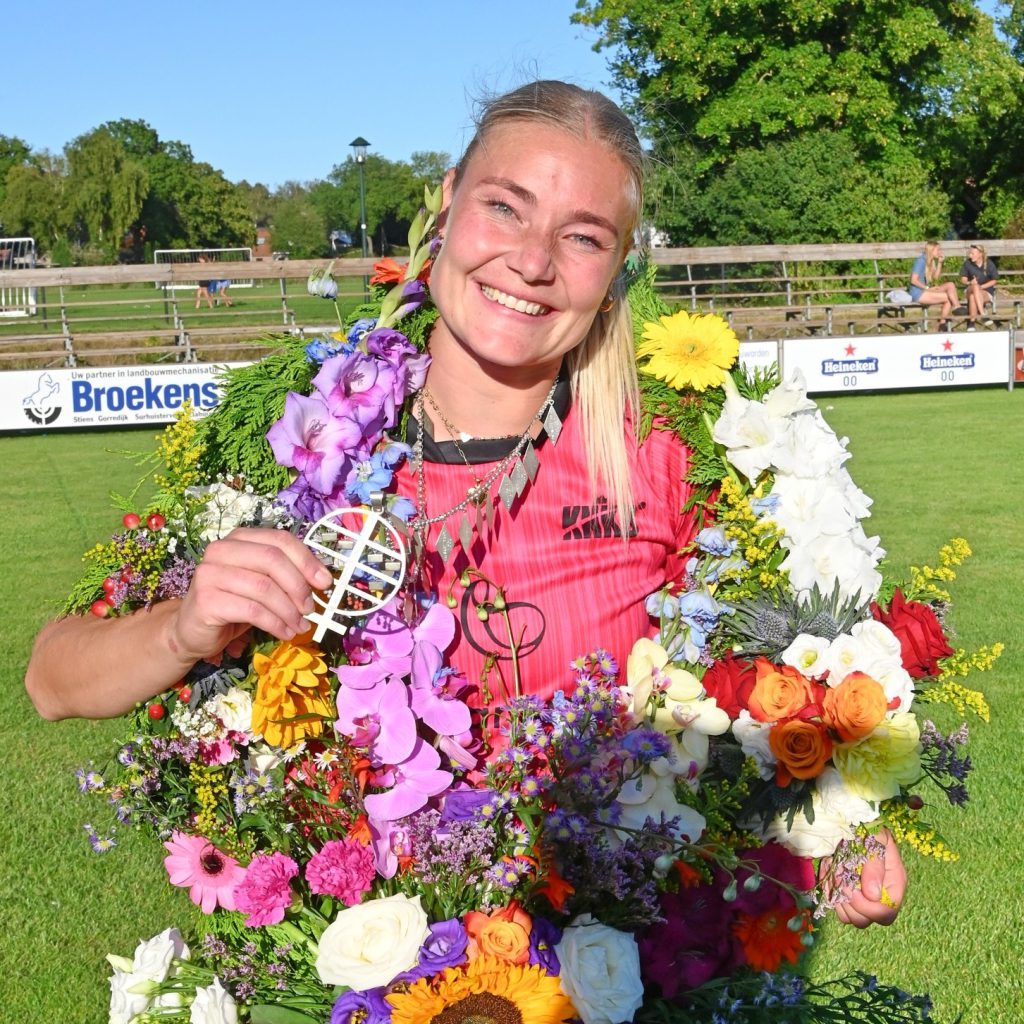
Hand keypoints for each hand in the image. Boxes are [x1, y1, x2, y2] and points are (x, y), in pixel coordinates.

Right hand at [167, 528, 332, 662]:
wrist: (192, 630)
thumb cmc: (234, 604)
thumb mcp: (264, 584)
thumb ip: (287, 576)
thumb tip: (323, 580)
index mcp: (240, 539)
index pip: (280, 540)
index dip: (307, 560)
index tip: (325, 582)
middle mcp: (221, 550)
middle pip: (272, 559)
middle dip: (298, 586)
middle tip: (311, 608)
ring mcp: (209, 573)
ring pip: (264, 588)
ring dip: (289, 611)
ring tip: (300, 626)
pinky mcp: (206, 600)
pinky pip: (252, 611)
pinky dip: (275, 623)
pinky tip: (285, 632)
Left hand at [831, 829, 906, 927]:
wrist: (852, 821)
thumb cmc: (868, 829)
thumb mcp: (876, 841)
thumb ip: (875, 866)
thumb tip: (873, 895)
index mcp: (893, 885)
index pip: (886, 914)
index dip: (867, 908)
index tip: (853, 888)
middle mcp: (878, 895)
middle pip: (864, 920)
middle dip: (848, 902)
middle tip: (840, 879)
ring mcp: (861, 895)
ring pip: (847, 916)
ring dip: (836, 897)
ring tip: (834, 874)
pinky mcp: (845, 892)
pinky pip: (834, 905)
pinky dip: (828, 891)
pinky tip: (829, 873)